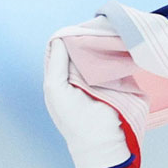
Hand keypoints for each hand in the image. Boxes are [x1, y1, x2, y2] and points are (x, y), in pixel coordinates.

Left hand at [42, 35, 132, 167]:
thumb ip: (56, 62)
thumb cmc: (73, 117)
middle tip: (92, 28)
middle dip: (84, 39)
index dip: (66, 39)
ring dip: (98, 44)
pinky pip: (110, 61)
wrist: (101, 140)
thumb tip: (60, 38)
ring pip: (95, 54)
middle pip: (79, 50)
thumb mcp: (55, 88)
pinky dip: (111, 52)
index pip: (60, 51)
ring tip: (103, 32)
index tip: (75, 30)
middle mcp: (77, 77)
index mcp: (60, 79)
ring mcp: (96, 78)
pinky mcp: (113, 81)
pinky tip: (112, 43)